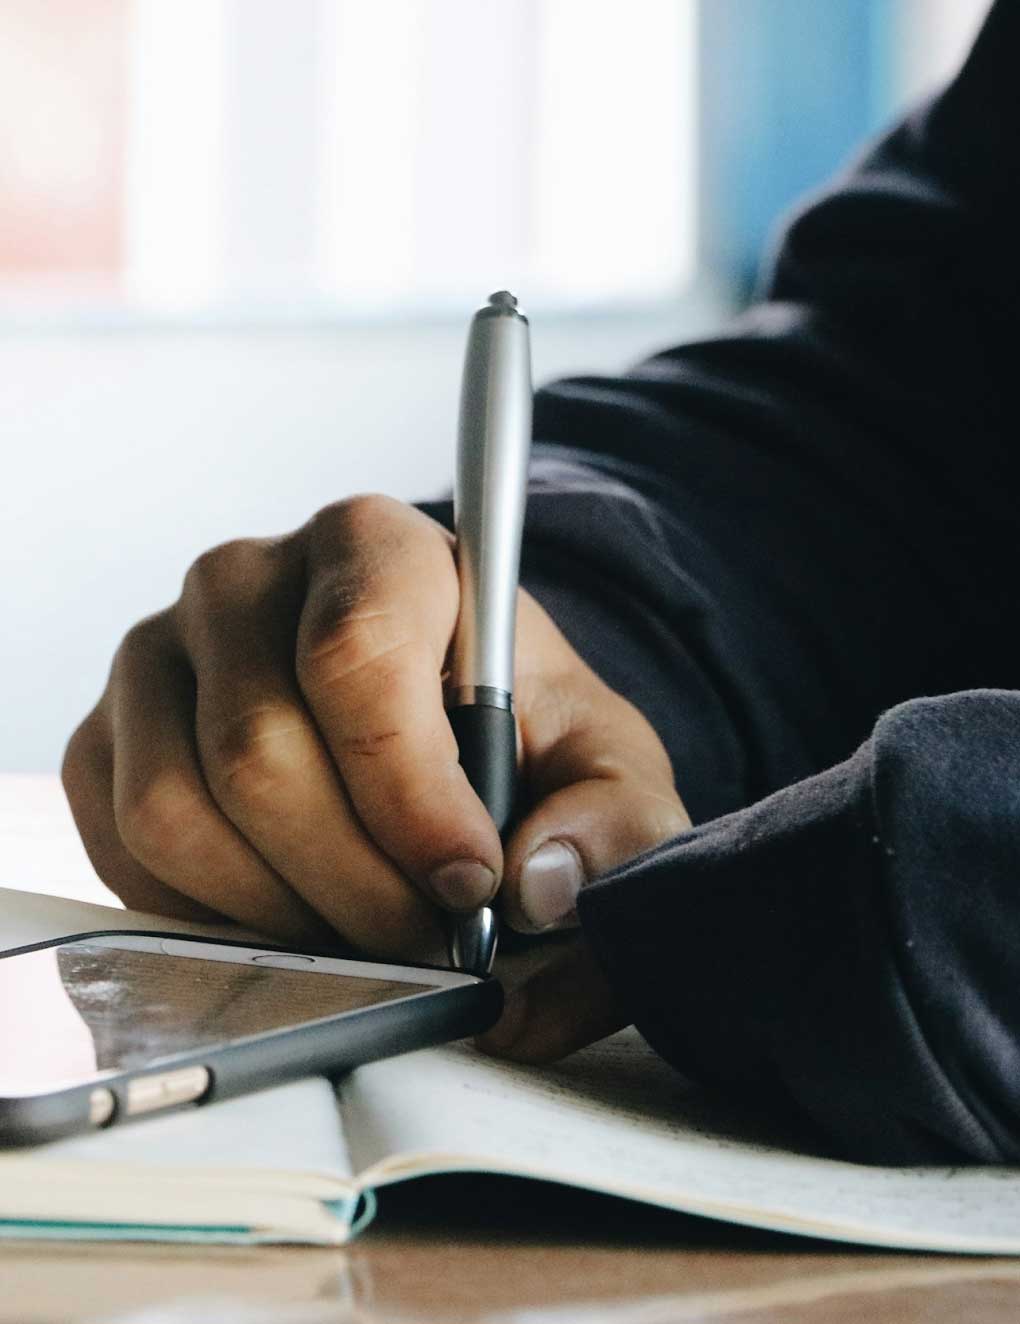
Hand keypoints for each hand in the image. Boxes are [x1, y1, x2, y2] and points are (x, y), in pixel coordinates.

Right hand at [62, 495, 689, 1056]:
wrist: (429, 711)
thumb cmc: (513, 729)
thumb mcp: (601, 760)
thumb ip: (613, 817)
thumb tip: (539, 884)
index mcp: (371, 545)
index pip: (354, 655)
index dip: (408, 793)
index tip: (468, 884)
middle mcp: (244, 579)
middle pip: (258, 751)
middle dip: (353, 883)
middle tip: (426, 941)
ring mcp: (155, 652)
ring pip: (176, 809)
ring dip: (281, 909)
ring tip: (363, 930)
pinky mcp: (105, 732)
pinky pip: (123, 844)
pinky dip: (208, 912)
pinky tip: (289, 911)